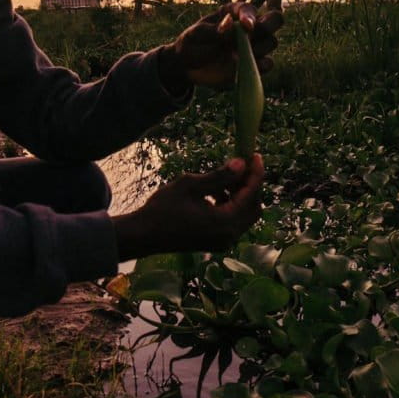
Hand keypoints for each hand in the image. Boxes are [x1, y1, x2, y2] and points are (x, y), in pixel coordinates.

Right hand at [112, 154, 265, 258]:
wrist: (143, 234)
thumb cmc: (163, 209)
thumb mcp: (190, 185)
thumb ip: (219, 176)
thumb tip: (241, 163)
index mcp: (226, 223)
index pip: (251, 195)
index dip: (255, 174)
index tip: (255, 155)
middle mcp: (229, 236)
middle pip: (253, 208)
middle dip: (250, 186)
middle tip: (241, 166)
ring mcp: (222, 241)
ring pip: (243, 215)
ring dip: (239, 195)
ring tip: (224, 177)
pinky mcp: (215, 241)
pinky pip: (231, 222)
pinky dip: (229, 205)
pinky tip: (214, 193)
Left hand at [164, 1, 284, 90]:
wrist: (188, 67)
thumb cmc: (192, 44)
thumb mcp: (195, 34)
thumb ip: (212, 29)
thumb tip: (230, 24)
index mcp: (234, 13)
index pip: (250, 9)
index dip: (250, 16)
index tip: (246, 27)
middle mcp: (249, 27)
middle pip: (275, 20)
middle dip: (269, 26)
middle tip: (251, 36)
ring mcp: (254, 46)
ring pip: (272, 42)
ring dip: (258, 49)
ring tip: (235, 55)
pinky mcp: (254, 64)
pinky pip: (268, 64)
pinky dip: (260, 66)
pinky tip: (245, 67)